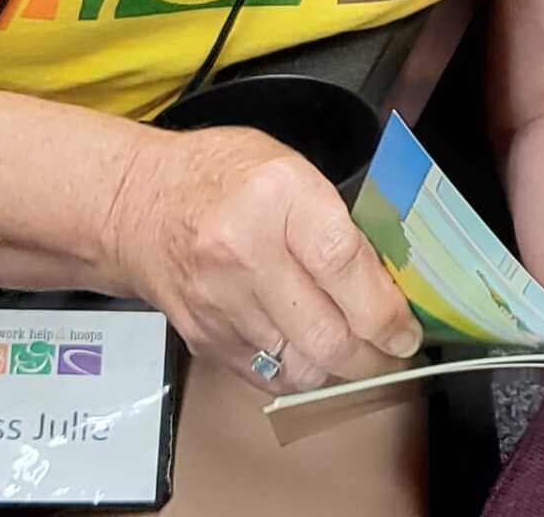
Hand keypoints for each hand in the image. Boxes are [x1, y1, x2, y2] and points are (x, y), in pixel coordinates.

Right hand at [106, 125, 420, 392]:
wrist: (136, 203)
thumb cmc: (221, 177)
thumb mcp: (290, 168)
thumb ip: (337, 219)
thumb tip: (389, 276)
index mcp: (278, 197)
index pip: (344, 265)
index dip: (385, 308)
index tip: (407, 328)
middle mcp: (245, 252)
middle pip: (327, 334)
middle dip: (374, 354)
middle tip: (393, 349)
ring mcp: (220, 302)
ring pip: (302, 366)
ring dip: (341, 369)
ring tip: (358, 351)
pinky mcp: (204, 337)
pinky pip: (268, 376)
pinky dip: (300, 372)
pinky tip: (312, 351)